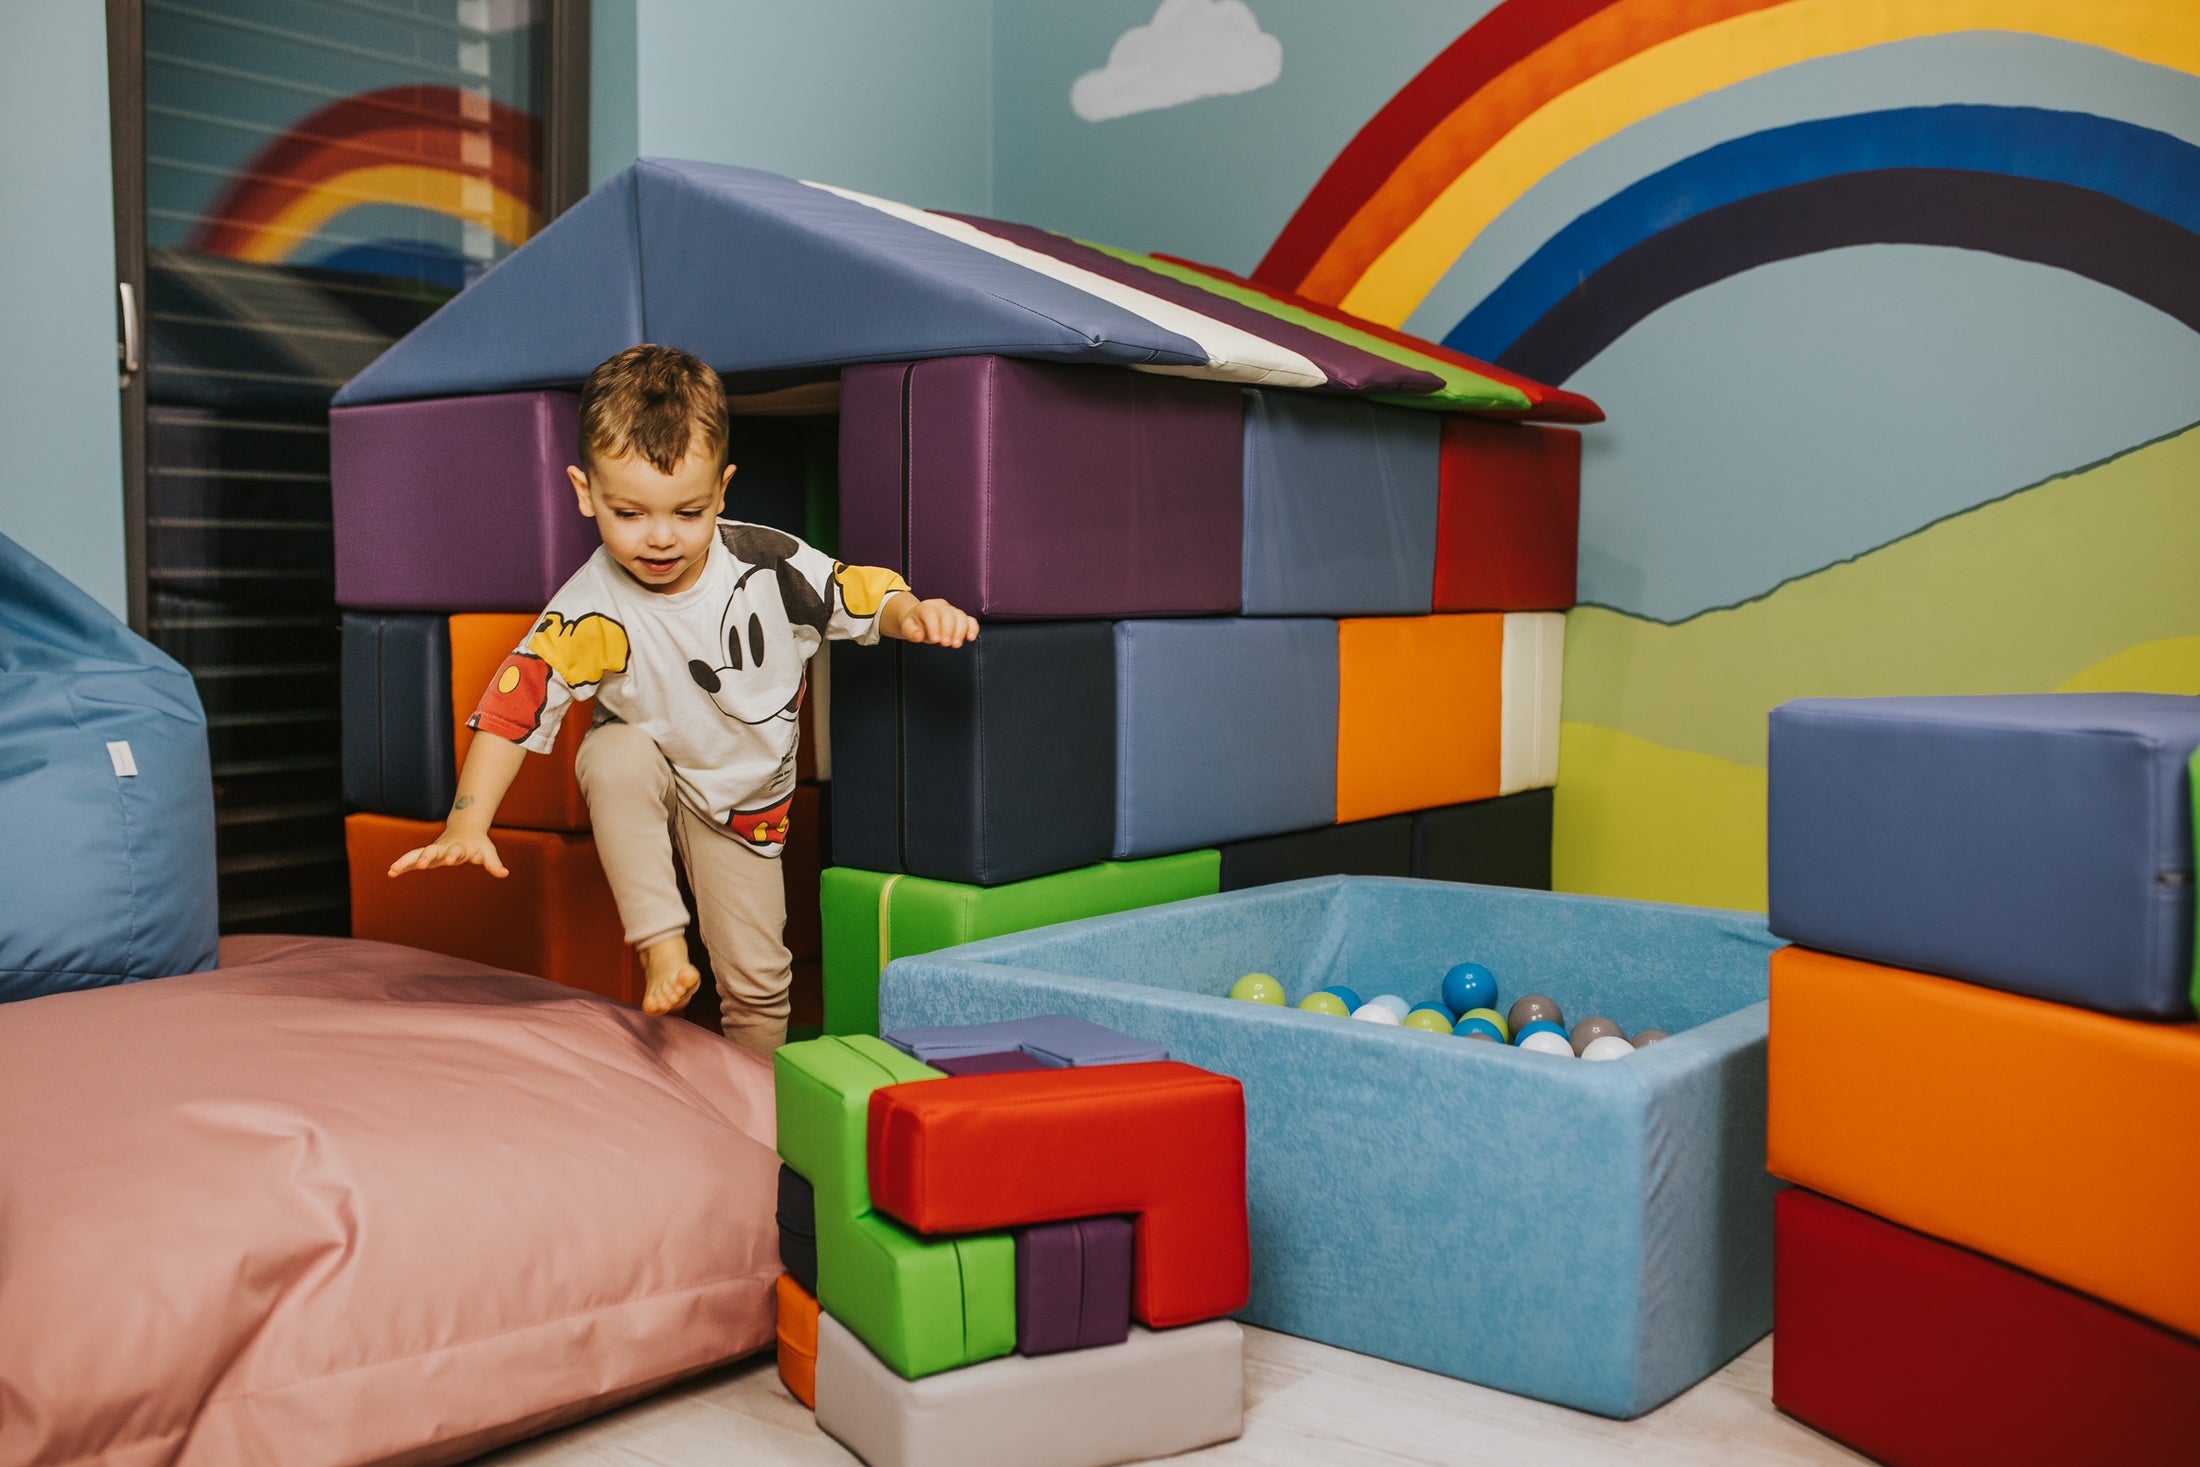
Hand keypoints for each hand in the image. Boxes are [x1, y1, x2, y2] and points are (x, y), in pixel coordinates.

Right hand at [388, 829, 508, 878]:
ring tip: (394, 869)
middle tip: (422, 864)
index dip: (454, 854)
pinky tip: (391, 873)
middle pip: (434, 850)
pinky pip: (411, 859)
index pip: (457, 850)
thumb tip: (505, 874)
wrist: (466, 829)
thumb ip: (494, 864)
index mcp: (460, 847)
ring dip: (407, 861)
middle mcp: (444, 847)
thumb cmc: (477, 844)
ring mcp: (433, 850)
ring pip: (418, 854)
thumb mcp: (487, 852)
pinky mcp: (425, 855)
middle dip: (428, 856)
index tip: (451, 860)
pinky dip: (402, 865)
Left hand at [891, 597, 978, 647]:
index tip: (935, 639)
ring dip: (960, 631)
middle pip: (948, 614)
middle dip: (948, 630)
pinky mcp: (961, 618)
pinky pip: (970, 620)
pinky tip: (971, 637)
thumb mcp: (907, 627)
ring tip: (955, 644)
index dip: (934, 626)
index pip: (931, 613)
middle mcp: (941, 606)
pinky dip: (973, 628)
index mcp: (926, 607)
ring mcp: (952, 611)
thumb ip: (911, 632)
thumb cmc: (915, 624)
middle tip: (945, 644)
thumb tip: (918, 636)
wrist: (921, 619)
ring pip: (961, 616)